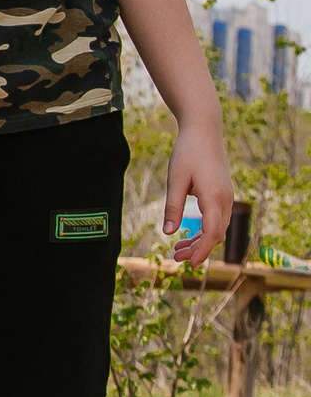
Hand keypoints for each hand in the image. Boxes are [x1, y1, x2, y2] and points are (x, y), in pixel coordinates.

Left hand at [162, 123, 235, 265]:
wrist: (204, 131)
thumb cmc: (187, 153)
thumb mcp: (175, 180)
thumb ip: (173, 207)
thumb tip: (169, 233)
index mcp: (215, 198)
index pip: (212, 233)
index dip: (202, 251)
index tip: (191, 264)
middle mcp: (226, 200)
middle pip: (216, 234)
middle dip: (198, 249)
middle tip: (176, 259)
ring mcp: (226, 197)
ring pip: (217, 228)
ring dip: (200, 241)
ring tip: (178, 250)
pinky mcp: (222, 194)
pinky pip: (216, 219)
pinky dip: (204, 230)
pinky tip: (188, 234)